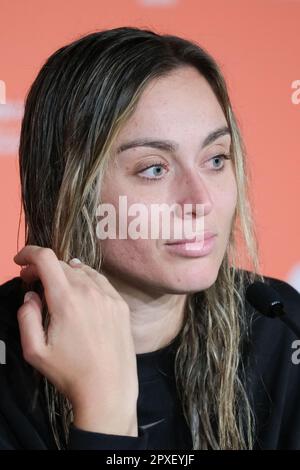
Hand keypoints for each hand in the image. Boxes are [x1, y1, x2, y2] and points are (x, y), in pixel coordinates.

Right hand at [14, 245, 137, 435]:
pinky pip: (100, 281)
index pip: (46, 259)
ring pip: (81, 271)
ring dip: (64, 274)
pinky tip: (80, 292)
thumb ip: (26, 317)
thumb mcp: (35, 351)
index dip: (29, 253)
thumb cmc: (69, 373)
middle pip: (61, 265)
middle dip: (42, 268)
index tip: (20, 261)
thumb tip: (31, 296)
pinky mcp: (120, 304)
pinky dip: (85, 280)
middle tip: (32, 282)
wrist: (109, 389)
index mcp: (66, 300)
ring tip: (55, 289)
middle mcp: (90, 292)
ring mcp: (108, 296)